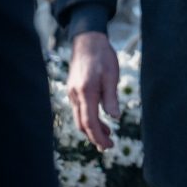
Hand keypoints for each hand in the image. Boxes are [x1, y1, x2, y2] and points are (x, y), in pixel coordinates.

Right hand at [66, 31, 118, 150]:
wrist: (88, 39)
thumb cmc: (103, 56)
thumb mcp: (112, 76)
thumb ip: (111, 98)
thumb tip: (114, 118)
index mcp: (86, 92)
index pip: (89, 122)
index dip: (98, 137)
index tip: (109, 146)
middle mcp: (75, 94)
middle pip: (82, 124)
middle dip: (94, 137)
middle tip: (108, 146)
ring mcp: (72, 92)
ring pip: (80, 117)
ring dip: (92, 129)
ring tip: (108, 135)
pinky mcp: (73, 90)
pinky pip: (79, 109)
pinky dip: (89, 118)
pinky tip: (100, 120)